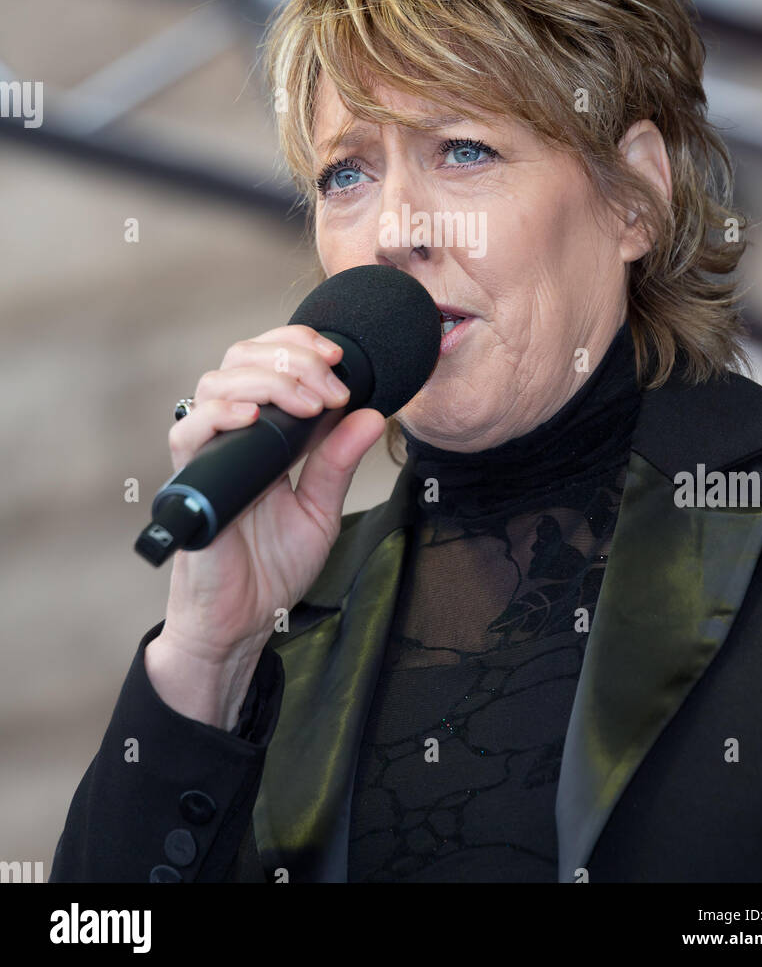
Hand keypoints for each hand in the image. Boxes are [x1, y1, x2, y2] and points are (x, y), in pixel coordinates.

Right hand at [156, 323, 385, 665]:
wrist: (243, 620)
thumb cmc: (273, 567)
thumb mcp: (321, 509)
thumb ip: (338, 463)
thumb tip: (370, 415)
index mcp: (263, 432)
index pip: (268, 360)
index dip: (298, 345)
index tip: (337, 356)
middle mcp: (231, 433)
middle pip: (241, 358)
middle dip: (291, 358)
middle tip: (330, 385)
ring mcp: (208, 454)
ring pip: (215, 382)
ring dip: (267, 380)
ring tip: (307, 404)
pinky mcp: (189, 482)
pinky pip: (186, 432)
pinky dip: (218, 415)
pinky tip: (252, 418)